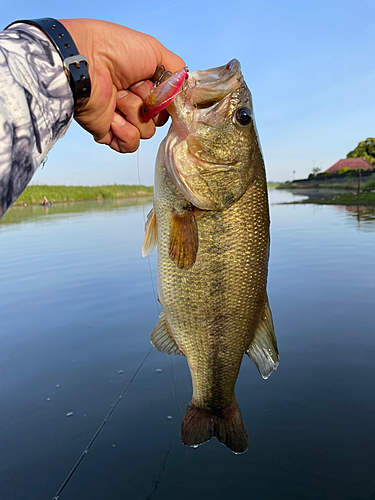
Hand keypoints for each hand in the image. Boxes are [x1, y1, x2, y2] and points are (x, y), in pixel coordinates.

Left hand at [59, 19, 184, 152]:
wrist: (85, 62)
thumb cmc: (115, 50)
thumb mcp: (156, 52)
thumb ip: (177, 73)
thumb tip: (186, 98)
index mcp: (143, 83)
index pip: (168, 103)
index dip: (167, 97)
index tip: (161, 88)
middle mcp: (133, 101)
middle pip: (159, 119)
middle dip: (150, 104)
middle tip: (132, 87)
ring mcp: (120, 118)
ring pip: (146, 132)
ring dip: (135, 113)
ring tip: (117, 97)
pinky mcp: (108, 133)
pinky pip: (130, 145)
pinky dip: (126, 133)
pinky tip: (114, 117)